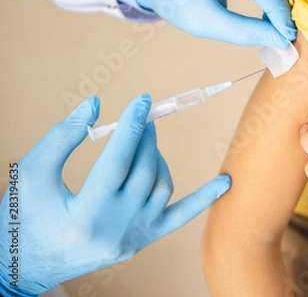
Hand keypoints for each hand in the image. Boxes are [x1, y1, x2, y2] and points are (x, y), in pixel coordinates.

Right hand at [0, 95, 230, 295]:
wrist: (28, 264)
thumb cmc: (24, 216)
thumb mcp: (32, 174)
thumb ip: (62, 136)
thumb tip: (96, 104)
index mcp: (83, 216)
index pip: (116, 162)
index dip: (130, 127)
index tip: (142, 101)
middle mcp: (114, 230)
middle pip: (142, 172)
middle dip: (145, 137)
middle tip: (144, 116)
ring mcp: (133, 238)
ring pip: (161, 187)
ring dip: (157, 158)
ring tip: (145, 141)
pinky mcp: (143, 240)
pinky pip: (179, 217)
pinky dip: (202, 198)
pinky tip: (225, 183)